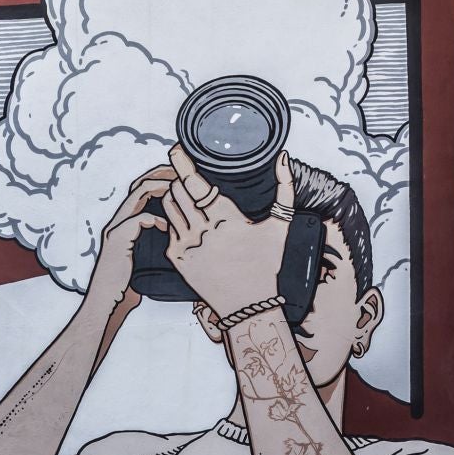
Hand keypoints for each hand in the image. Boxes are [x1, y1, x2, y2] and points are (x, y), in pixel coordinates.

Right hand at [83, 167, 173, 335]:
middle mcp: (118, 221)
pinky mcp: (117, 240)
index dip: (159, 179)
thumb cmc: (128, 285)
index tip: (180, 178)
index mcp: (125, 222)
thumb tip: (177, 236)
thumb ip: (155, 242)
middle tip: (181, 174)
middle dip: (161, 175)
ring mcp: (115, 228)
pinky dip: (155, 219)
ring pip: (137, 194)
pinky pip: (138, 219)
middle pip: (139, 184)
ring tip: (177, 188)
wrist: (108, 303)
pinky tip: (166, 227)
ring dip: (159, 187)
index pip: (141, 189)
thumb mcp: (146, 258)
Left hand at [162, 145, 291, 318]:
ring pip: (169, 206)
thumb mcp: (280, 226)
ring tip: (189, 198)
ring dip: (175, 196)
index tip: (176, 149)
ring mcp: (186, 244)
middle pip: (177, 189)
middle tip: (190, 178)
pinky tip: (189, 223)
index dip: (181, 162)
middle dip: (181, 179)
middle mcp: (201, 230)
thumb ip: (285, 188)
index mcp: (224, 217)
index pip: (193, 182)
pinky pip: (168, 227)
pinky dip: (176, 220)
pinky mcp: (177, 258)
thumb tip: (282, 156)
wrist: (249, 305)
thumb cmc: (266, 264)